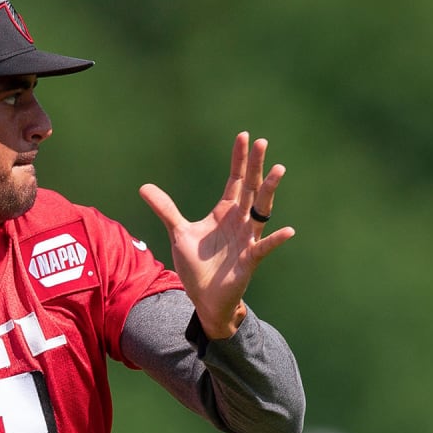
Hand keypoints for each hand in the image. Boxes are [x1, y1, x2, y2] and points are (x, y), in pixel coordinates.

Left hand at [139, 132, 294, 338]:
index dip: (239, 159)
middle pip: (251, 188)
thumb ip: (166, 209)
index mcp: (225, 212)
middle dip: (256, 165)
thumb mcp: (178, 233)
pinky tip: (287, 230)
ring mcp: (247, 239)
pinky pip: (264, 247)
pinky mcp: (249, 260)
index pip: (235, 180)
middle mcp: (240, 221)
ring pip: (261, 211)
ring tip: (279, 170)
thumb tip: (144, 187)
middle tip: (262, 142)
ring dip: (270, 191)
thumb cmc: (196, 266)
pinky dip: (275, 240)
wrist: (204, 297)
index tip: (243, 136)